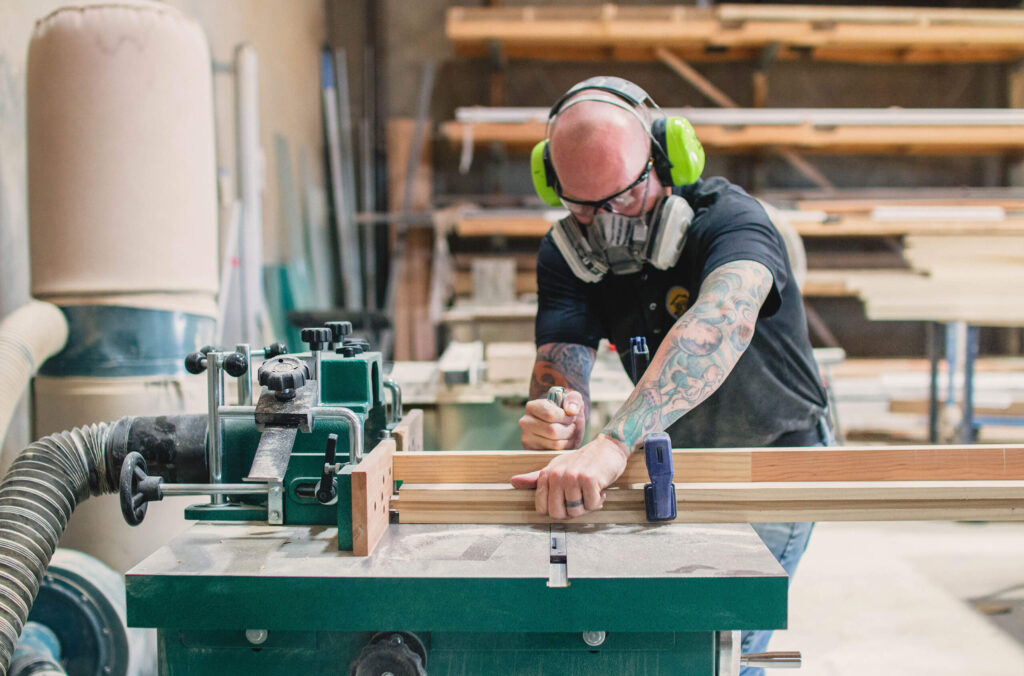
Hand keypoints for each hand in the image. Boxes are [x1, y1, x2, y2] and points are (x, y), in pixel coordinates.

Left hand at [510, 434, 628, 518]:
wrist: (607, 448)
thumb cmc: (582, 462)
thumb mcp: (556, 467)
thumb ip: (535, 478)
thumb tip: (513, 482)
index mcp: (546, 474)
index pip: (543, 508)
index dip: (558, 510)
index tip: (567, 501)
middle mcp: (556, 475)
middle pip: (558, 513)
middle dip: (572, 511)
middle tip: (580, 498)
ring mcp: (572, 477)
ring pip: (576, 511)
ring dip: (587, 505)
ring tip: (590, 491)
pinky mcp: (589, 479)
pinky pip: (592, 505)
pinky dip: (598, 500)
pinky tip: (600, 488)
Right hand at [519, 390, 585, 449]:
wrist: (560, 422)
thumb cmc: (565, 409)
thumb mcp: (572, 399)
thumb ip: (573, 400)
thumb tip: (571, 411)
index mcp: (532, 407)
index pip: (550, 415)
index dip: (566, 417)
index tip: (571, 416)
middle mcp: (525, 422)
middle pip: (553, 431)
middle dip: (568, 429)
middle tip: (571, 426)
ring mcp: (527, 438)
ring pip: (555, 444)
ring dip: (568, 439)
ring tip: (568, 433)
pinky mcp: (532, 451)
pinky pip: (554, 453)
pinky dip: (564, 448)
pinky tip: (563, 441)